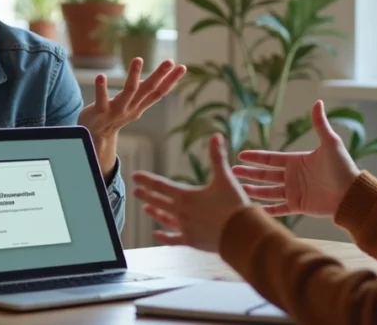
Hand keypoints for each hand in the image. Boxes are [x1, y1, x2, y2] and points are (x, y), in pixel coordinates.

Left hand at [79, 58, 185, 175]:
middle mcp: (131, 108)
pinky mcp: (100, 113)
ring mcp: (117, 111)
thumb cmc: (114, 114)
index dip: (171, 81)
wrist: (95, 136)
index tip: (182, 67)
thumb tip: (161, 77)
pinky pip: (101, 100)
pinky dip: (101, 88)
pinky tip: (101, 76)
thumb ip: (145, 92)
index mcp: (140, 105)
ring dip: (134, 76)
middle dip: (159, 75)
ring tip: (138, 59)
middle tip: (169, 61)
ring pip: (128, 92)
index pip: (159, 92)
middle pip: (148, 90)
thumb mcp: (133, 104)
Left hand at [132, 134, 249, 252]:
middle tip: (135, 191)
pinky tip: (156, 235)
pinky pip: (173, 239)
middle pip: (159, 201)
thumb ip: (218, 156)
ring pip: (165, 219)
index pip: (160, 185)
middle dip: (147, 195)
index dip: (147, 180)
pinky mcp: (191, 241)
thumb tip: (216, 136)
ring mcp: (185, 228)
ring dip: (155, 213)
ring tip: (146, 208)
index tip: (135, 176)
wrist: (242, 234)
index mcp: (186, 195)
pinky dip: (164, 237)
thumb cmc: (234, 205)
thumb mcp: (225, 177)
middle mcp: (181, 212)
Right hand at [232, 100, 360, 217]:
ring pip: (268, 192)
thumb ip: (319, 124)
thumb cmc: (342, 167)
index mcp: (296, 161)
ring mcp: (295, 192)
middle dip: (248, 173)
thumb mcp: (330, 142)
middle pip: (265, 175)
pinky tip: (255, 209)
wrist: (351, 192)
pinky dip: (268, 210)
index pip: (270, 159)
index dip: (256, 157)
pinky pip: (280, 209)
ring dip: (254, 191)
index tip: (240, 155)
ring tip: (239, 189)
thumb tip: (317, 101)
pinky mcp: (299, 206)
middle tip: (231, 172)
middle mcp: (293, 176)